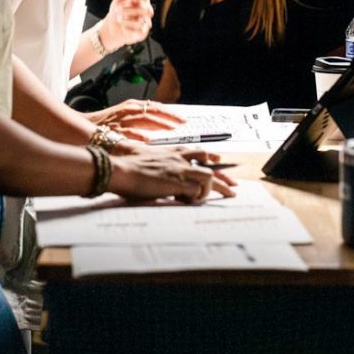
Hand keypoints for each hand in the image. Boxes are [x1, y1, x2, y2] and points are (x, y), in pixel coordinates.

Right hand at [89, 98, 183, 139]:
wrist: (85, 126)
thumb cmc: (106, 123)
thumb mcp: (126, 116)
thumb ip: (141, 119)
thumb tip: (159, 126)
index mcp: (132, 106)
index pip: (156, 106)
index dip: (171, 112)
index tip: (183, 119)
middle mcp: (129, 110)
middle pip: (154, 111)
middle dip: (169, 117)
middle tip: (182, 123)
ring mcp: (122, 119)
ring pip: (145, 119)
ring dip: (159, 124)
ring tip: (171, 129)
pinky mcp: (115, 129)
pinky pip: (129, 132)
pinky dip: (139, 135)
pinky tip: (149, 139)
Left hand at [98, 0, 153, 50]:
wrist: (112, 27)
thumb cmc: (118, 11)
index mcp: (141, 1)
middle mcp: (146, 11)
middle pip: (145, 8)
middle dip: (130, 9)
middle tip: (118, 8)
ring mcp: (145, 22)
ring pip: (142, 20)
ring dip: (128, 19)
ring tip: (118, 18)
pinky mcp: (142, 33)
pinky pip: (140, 31)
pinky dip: (129, 29)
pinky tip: (122, 27)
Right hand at [109, 147, 234, 202]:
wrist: (120, 170)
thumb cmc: (128, 168)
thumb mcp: (146, 160)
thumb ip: (159, 164)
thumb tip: (162, 176)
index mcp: (172, 151)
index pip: (198, 152)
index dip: (211, 158)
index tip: (219, 162)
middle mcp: (179, 158)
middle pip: (209, 165)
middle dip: (223, 179)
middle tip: (233, 189)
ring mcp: (180, 169)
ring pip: (208, 177)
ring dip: (208, 190)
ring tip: (202, 200)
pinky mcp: (177, 182)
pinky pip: (197, 191)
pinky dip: (195, 198)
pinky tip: (185, 201)